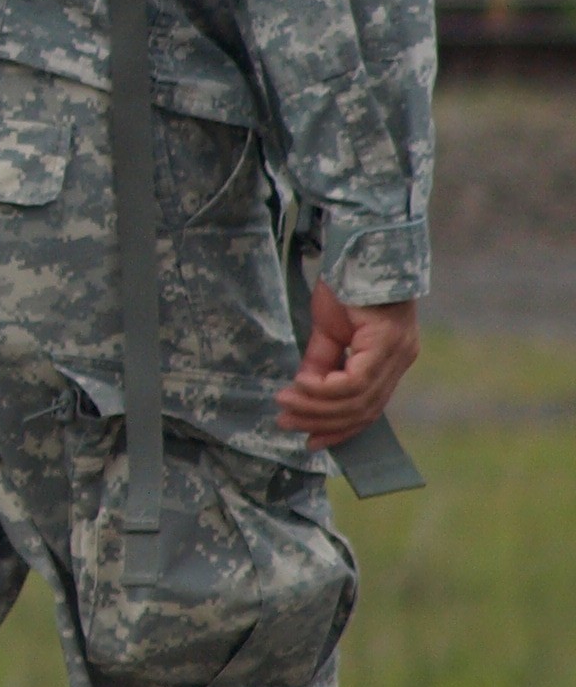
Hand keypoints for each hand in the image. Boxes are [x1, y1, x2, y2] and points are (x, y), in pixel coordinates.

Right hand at [276, 282, 419, 445]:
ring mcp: (397, 353)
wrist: (358, 247)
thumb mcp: (328, 329)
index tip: (309, 439)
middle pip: (363, 409)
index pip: (369, 408)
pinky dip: (325, 390)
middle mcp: (400, 360)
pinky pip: (354, 381)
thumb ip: (321, 362)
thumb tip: (304, 392)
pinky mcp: (386, 344)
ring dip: (317, 407)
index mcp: (391, 358)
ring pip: (357, 400)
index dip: (339, 428)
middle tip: (286, 422)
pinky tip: (301, 387)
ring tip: (285, 404)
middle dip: (322, 421)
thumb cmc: (345, 282)